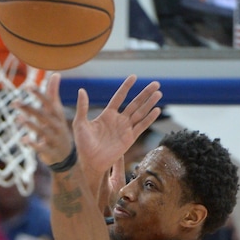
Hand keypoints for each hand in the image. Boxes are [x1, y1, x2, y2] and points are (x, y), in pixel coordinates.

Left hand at [17, 72, 73, 167]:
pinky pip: (41, 148)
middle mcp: (57, 126)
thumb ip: (53, 94)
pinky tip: (23, 140)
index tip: (28, 86)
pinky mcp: (50, 152)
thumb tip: (56, 74)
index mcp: (58, 115)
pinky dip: (33, 144)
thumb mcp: (57, 112)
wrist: (66, 155)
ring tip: (18, 119)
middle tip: (14, 102)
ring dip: (30, 125)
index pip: (49, 102)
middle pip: (43, 116)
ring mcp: (54, 140)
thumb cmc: (57, 129)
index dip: (39, 94)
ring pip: (42, 131)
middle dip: (29, 109)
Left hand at [19, 73, 161, 179]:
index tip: (134, 77)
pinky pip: (141, 126)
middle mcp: (119, 120)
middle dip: (145, 93)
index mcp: (108, 115)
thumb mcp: (80, 124)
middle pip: (135, 103)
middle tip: (156, 83)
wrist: (90, 162)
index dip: (126, 87)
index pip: (119, 97)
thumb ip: (83, 107)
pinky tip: (156, 110)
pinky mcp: (129, 139)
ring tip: (159, 93)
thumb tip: (81, 90)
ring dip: (150, 103)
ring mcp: (125, 129)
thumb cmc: (83, 145)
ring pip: (140, 113)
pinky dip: (149, 118)